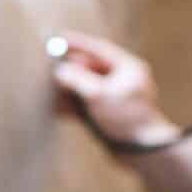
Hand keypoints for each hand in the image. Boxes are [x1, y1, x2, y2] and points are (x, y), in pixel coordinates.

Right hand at [47, 30, 177, 154]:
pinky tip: (55, 108)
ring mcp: (113, 99)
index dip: (76, 44)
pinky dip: (70, 106)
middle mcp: (121, 81)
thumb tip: (60, 71)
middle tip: (47, 68)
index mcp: (128, 68)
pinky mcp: (106, 116)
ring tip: (48, 90)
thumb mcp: (99, 94)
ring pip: (84, 88)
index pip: (98, 49)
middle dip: (68, 70)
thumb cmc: (128, 119)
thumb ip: (77, 79)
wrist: (143, 152)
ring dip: (66, 90)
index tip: (57, 38)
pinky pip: (84, 106)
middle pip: (89, 69)